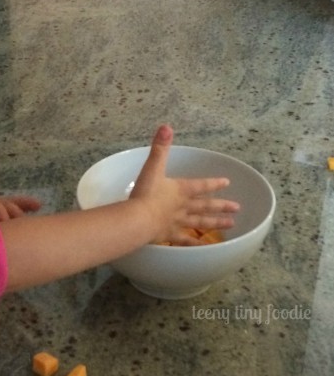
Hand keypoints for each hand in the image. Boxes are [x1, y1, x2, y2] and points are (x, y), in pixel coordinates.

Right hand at [130, 124, 239, 244]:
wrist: (138, 219)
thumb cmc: (145, 194)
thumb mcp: (152, 168)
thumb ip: (160, 148)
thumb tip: (166, 126)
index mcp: (180, 189)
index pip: (201, 185)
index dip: (214, 183)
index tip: (227, 183)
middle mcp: (183, 206)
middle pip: (205, 206)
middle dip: (221, 206)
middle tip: (237, 209)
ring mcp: (178, 223)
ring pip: (201, 222)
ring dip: (216, 223)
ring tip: (231, 225)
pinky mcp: (169, 236)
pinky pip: (186, 241)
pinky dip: (196, 244)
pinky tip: (206, 248)